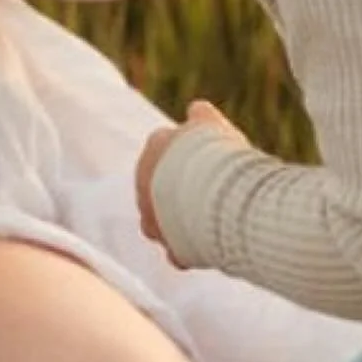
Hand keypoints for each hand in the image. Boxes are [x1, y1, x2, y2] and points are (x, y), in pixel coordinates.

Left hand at [136, 101, 247, 264]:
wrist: (215, 193)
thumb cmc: (216, 153)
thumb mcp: (211, 125)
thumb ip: (202, 116)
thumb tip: (197, 108)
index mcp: (153, 152)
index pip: (162, 153)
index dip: (186, 158)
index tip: (206, 161)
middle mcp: (145, 186)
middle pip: (160, 190)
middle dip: (179, 192)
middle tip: (211, 191)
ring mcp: (155, 221)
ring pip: (164, 224)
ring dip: (181, 223)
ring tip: (210, 220)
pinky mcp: (173, 249)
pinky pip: (180, 253)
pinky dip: (191, 251)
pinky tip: (209, 246)